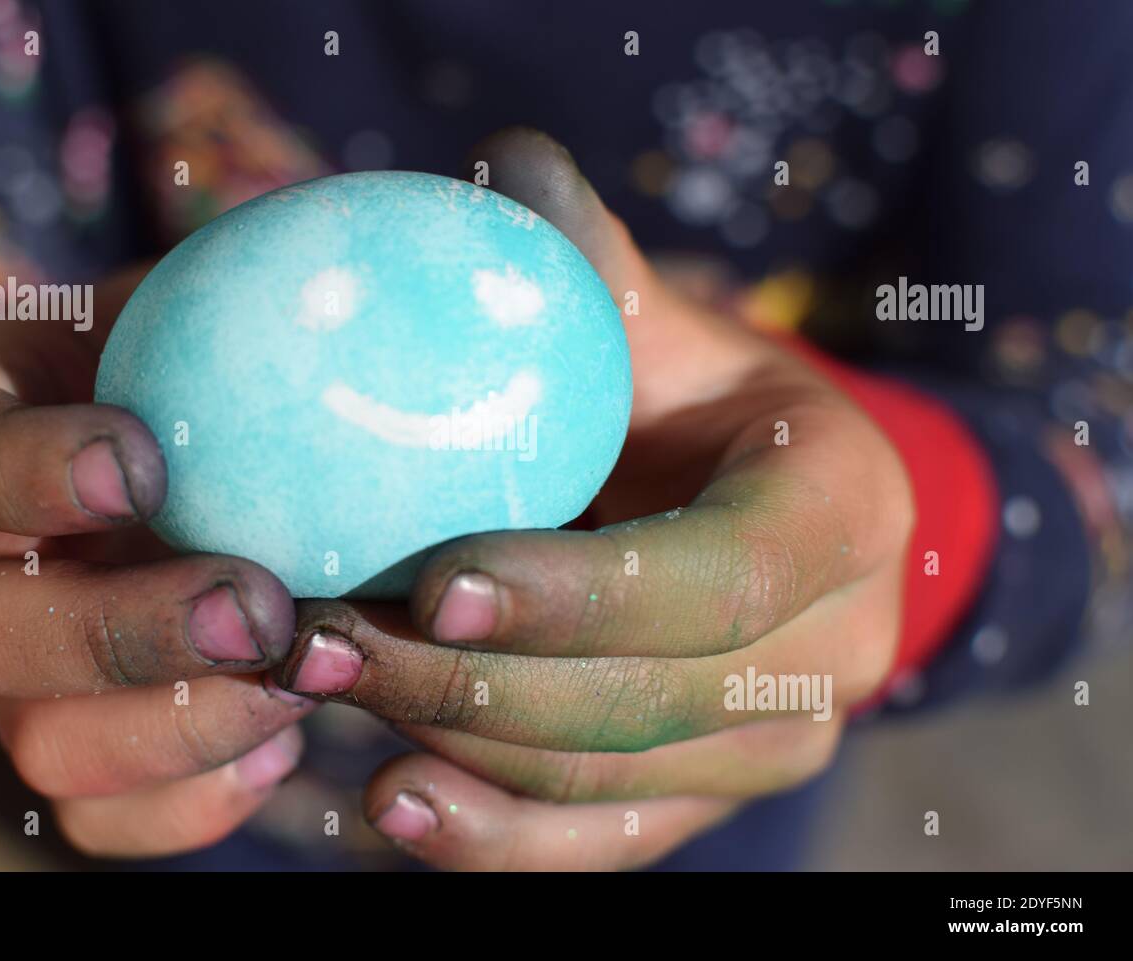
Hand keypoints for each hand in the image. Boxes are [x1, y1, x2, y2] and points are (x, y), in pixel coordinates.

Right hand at [0, 268, 312, 856]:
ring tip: (307, 680)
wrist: (243, 474)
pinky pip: (104, 816)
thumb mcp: (277, 298)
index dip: (29, 470)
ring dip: (180, 728)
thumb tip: (490, 191)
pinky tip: (290, 744)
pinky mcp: (91, 754)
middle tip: (261, 606)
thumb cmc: (261, 368)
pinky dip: (195, 800)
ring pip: (45, 743)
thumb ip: (332, 273)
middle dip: (122, 630)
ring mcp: (32, 677)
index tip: (143, 460)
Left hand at [277, 129, 914, 869]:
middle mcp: (834, 651)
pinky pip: (596, 846)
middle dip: (474, 683)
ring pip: (603, 782)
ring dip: (453, 746)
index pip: (720, 577)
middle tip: (324, 637)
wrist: (760, 513)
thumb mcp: (668, 328)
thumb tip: (502, 165)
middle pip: (647, 702)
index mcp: (841, 513)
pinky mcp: (703, 803)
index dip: (584, 593)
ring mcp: (772, 747)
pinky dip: (490, 838)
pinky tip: (390, 803)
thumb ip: (599, 268)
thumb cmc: (698, 399)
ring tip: (323, 686)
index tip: (437, 581)